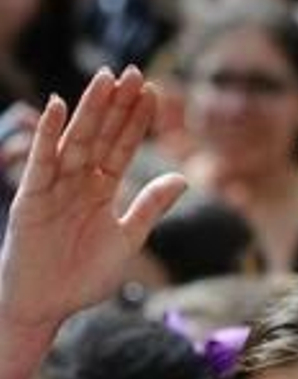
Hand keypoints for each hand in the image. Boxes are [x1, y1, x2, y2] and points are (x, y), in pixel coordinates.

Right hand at [0, 67, 181, 336]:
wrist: (46, 306)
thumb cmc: (83, 277)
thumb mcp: (128, 238)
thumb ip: (151, 206)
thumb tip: (185, 176)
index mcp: (103, 190)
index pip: (123, 146)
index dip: (137, 119)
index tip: (154, 91)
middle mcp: (79, 182)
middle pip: (102, 135)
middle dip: (117, 104)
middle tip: (133, 71)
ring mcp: (54, 187)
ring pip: (76, 140)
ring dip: (89, 109)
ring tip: (105, 77)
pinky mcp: (31, 198)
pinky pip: (40, 161)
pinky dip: (47, 135)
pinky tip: (55, 107)